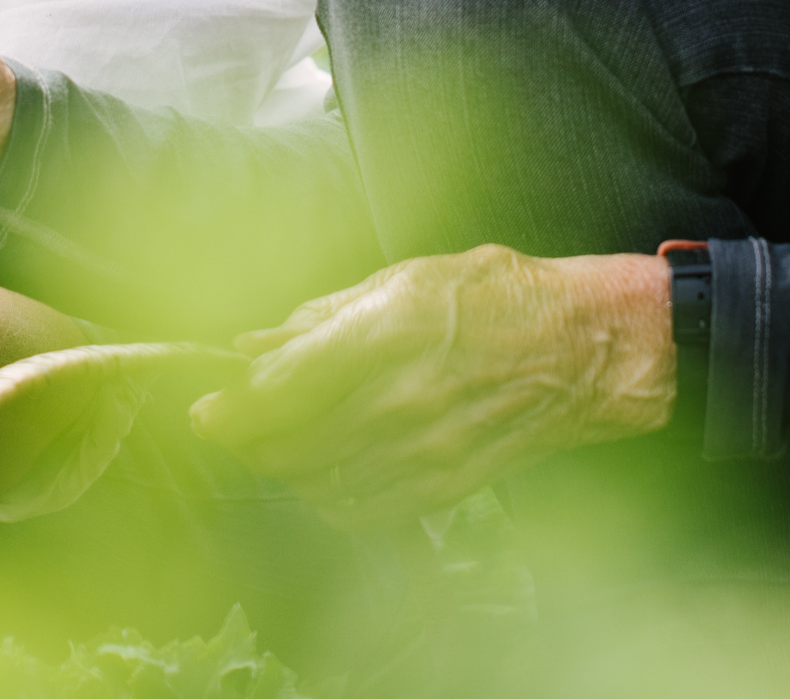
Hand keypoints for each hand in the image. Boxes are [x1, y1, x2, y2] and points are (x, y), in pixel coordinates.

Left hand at [188, 247, 676, 528]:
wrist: (581, 348)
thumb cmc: (495, 297)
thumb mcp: (403, 279)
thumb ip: (322, 317)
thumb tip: (254, 343)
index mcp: (387, 333)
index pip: (281, 389)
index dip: (231, 406)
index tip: (207, 406)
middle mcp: (400, 398)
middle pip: (288, 444)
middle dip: (249, 436)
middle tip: (236, 420)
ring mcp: (424, 450)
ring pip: (317, 482)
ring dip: (286, 465)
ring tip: (284, 438)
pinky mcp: (444, 485)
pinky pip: (361, 510)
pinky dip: (328, 497)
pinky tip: (327, 470)